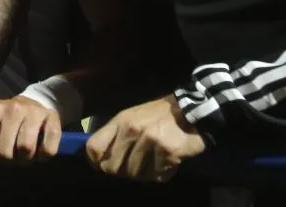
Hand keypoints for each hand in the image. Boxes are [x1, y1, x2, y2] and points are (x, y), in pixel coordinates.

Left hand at [0, 96, 61, 162]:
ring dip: (25, 160)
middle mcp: (13, 108)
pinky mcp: (52, 118)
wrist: (30, 103)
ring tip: (24, 154)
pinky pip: (48, 148)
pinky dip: (44, 157)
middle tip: (11, 155)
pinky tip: (39, 153)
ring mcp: (34, 112)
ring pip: (26, 149)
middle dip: (8, 160)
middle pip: (6, 153)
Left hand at [86, 94, 206, 181]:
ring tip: (153, 162)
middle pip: (112, 167)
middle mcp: (131, 130)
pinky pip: (156, 176)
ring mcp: (149, 141)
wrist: (191, 111)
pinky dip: (161, 174)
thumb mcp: (131, 118)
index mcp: (120, 121)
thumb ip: (116, 135)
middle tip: (134, 167)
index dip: (95, 161)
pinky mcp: (167, 152)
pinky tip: (167, 163)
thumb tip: (101, 158)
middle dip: (122, 171)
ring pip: (135, 174)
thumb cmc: (157, 116)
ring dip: (144, 173)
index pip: (94, 146)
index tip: (101, 166)